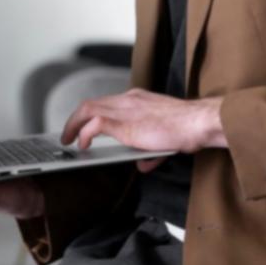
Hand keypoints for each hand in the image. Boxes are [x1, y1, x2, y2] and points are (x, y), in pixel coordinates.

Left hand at [59, 89, 224, 163]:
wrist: (197, 123)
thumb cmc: (187, 128)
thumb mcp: (164, 139)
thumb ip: (150, 152)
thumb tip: (142, 165)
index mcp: (137, 99)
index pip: (106, 103)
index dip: (91, 114)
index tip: (84, 125)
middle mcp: (128, 100)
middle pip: (91, 104)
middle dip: (75, 119)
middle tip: (68, 134)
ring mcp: (125, 109)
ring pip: (87, 110)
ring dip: (73, 125)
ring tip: (68, 140)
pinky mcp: (124, 123)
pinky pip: (95, 124)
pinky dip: (85, 134)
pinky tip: (83, 144)